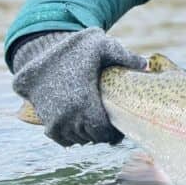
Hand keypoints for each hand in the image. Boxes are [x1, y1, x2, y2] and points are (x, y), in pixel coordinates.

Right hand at [11, 28, 147, 145]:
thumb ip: (124, 56)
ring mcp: (54, 121)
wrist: (38, 53)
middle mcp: (67, 117)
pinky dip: (72, 136)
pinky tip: (82, 125)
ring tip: (97, 124)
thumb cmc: (74, 49)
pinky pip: (62, 139)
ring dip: (88, 135)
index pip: (103, 133)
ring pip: (77, 139)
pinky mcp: (44, 121)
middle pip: (92, 138)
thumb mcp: (100, 45)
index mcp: (84, 103)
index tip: (120, 126)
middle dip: (103, 133)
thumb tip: (147, 65)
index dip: (114, 133)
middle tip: (111, 124)